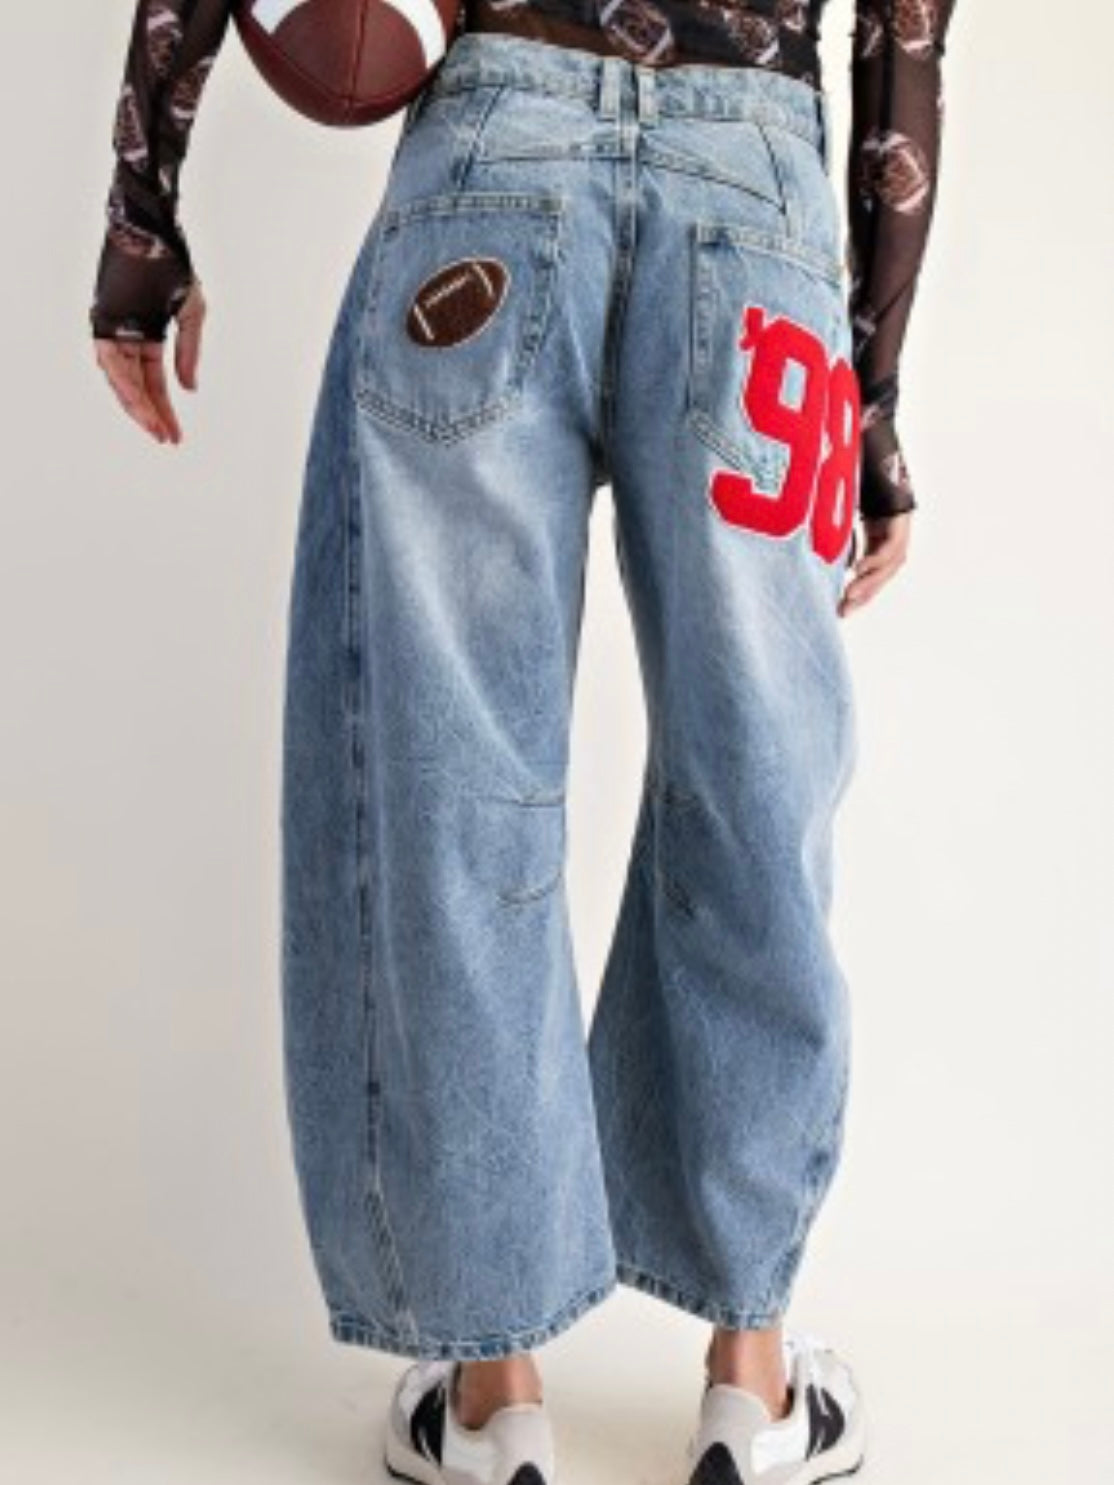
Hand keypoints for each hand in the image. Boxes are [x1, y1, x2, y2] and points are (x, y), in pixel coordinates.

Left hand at [93, 279, 206, 443]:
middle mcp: (127, 336)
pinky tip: (135, 400)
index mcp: (148, 335)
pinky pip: (109, 359)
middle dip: (151, 414)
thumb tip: (189, 388)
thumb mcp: (192, 315)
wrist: (153, 232)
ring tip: (153, 427)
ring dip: (136, 404)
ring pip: (121, 378)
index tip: (176, 435)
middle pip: (136, 386)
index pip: (154, 382)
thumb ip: (189, 353)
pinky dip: (121, 380)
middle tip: (165, 438)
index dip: (166, 409)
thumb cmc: (173, 265)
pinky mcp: (103, 321)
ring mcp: (114, 329)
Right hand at [838, 511, 911, 616]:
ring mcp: (898, 542)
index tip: (841, 612)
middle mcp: (892, 553)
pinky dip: (874, 561)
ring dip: (867, 583)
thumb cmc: (869, 509)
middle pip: (878, 581)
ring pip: (884, 570)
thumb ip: (848, 553)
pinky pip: (888, 550)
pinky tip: (859, 568)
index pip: (871, 585)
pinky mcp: (899, 530)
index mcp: (882, 558)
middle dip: (861, 597)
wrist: (883, 484)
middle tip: (843, 609)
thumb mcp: (855, 536)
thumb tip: (836, 571)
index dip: (858, 600)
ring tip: (849, 593)